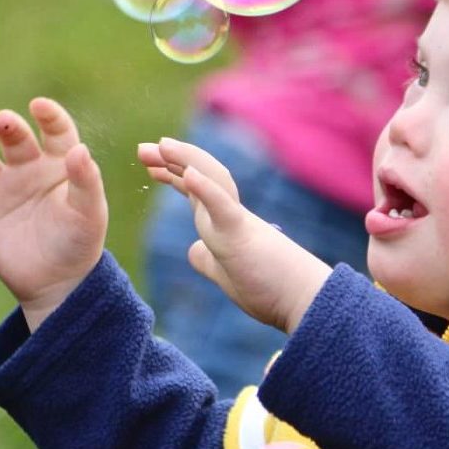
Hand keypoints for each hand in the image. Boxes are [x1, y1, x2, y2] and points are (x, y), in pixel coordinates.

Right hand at [0, 98, 106, 331]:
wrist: (58, 284)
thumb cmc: (80, 243)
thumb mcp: (90, 213)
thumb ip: (87, 181)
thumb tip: (80, 150)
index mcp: (58, 165)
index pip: (55, 132)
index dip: (49, 116)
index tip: (39, 106)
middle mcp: (27, 171)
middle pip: (15, 140)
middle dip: (8, 128)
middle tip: (2, 121)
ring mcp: (0, 192)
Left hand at [137, 138, 330, 332]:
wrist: (306, 302)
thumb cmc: (272, 290)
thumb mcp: (227, 275)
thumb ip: (210, 260)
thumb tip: (194, 251)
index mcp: (227, 226)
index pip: (196, 192)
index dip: (174, 174)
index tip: (151, 164)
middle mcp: (232, 217)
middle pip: (199, 178)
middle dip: (171, 160)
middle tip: (142, 148)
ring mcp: (238, 223)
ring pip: (212, 181)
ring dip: (186, 161)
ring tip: (162, 146)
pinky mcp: (243, 237)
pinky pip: (222, 208)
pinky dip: (205, 188)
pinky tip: (187, 173)